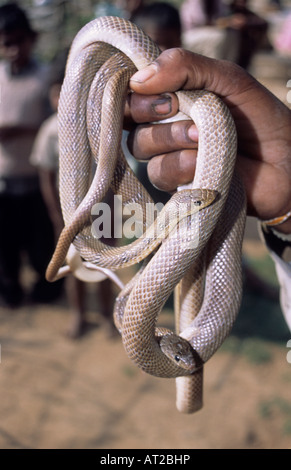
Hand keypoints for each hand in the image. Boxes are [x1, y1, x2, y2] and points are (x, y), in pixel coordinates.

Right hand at [127, 49, 290, 232]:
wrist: (284, 162)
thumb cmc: (260, 118)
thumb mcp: (229, 79)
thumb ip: (187, 67)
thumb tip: (139, 79)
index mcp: (174, 96)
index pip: (133, 89)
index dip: (134, 88)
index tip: (152, 86)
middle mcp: (166, 125)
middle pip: (131, 118)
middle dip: (149, 109)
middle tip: (175, 106)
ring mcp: (171, 155)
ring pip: (141, 146)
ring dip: (170, 138)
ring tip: (201, 135)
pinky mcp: (178, 183)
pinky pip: (160, 172)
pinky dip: (180, 164)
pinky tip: (202, 161)